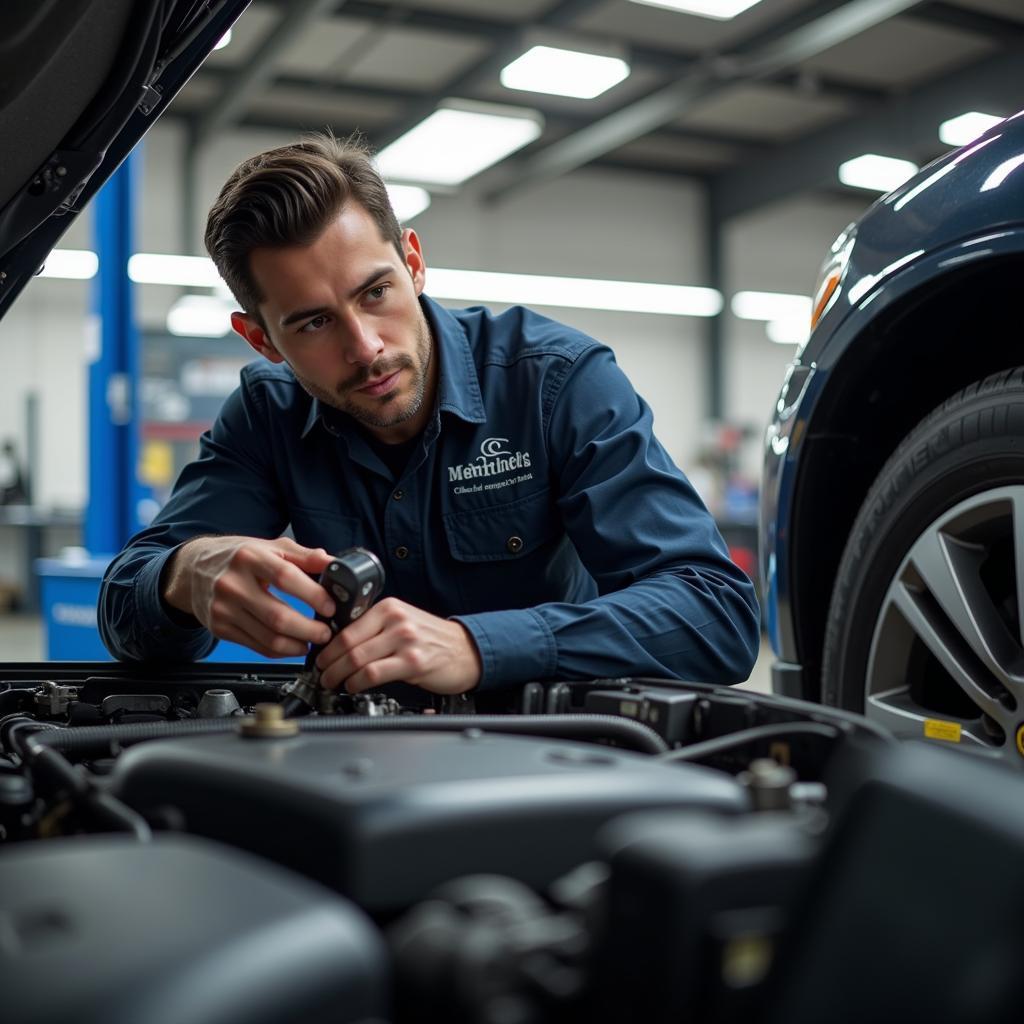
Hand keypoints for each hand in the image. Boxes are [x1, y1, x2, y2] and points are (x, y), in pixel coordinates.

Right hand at [162, 535, 335, 657]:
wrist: (193, 570)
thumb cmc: (237, 556)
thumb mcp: (269, 546)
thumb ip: (303, 555)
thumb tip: (333, 563)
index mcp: (249, 557)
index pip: (286, 578)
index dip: (312, 595)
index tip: (330, 606)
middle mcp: (232, 584)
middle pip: (278, 616)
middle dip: (309, 629)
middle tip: (327, 632)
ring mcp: (223, 609)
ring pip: (268, 638)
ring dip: (297, 645)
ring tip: (313, 641)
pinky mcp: (219, 628)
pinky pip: (256, 646)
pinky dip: (280, 651)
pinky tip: (293, 646)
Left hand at [316, 597, 481, 694]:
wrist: (466, 650)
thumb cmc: (432, 639)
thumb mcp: (403, 622)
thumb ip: (375, 628)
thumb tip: (340, 644)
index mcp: (389, 608)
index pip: (347, 626)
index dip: (328, 646)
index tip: (320, 656)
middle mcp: (397, 621)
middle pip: (348, 644)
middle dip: (328, 663)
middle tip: (321, 673)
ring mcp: (406, 641)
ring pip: (358, 659)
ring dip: (338, 675)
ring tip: (332, 682)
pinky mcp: (413, 663)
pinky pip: (374, 674)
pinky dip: (357, 683)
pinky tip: (353, 687)